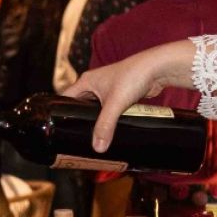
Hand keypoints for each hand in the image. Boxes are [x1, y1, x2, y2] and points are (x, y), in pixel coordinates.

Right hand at [66, 39, 196, 151]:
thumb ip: (105, 125)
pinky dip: (108, 120)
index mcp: (86, 81)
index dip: (61, 113)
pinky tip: (108, 131)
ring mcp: (107, 90)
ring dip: (95, 121)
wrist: (156, 69)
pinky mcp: (119, 96)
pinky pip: (108, 111)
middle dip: (78, 120)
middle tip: (75, 138)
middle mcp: (94, 85)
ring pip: (95, 110)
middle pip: (79, 106)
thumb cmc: (133, 76)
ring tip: (90, 138)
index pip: (65, 99)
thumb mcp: (115, 103)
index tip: (59, 129)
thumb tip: (97, 147)